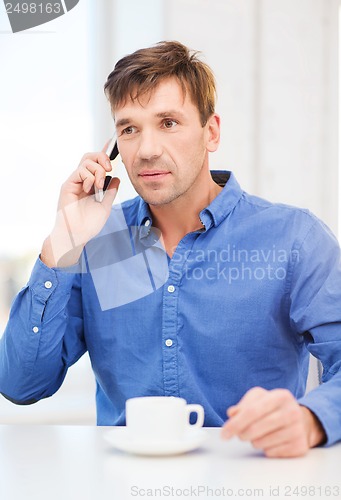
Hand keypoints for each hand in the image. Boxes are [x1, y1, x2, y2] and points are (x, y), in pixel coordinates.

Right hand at [41, 147, 119, 267]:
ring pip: (86, 161)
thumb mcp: (106, 206)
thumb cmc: (89, 224)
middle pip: (90, 156)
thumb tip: (116, 178)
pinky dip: (88, 177)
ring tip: (98, 186)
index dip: (104, 153)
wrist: (77, 235)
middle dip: (102, 157)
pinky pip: (80, 171)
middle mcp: (82, 181)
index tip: (113, 144)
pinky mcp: (68, 185)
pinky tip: (90, 189)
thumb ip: (111, 191)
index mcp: (91, 184)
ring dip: (97, 171)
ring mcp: (74, 182)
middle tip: (109, 169)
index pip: (97, 164)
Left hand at [221, 387, 325, 457]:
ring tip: (260, 434)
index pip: (252, 411)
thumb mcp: (260, 399)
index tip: (224, 433)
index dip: (235, 423)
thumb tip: (231, 414)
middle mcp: (292, 411)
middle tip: (240, 435)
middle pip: (255, 428)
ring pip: (262, 443)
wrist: (303, 421)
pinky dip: (266, 449)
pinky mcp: (300, 446)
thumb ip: (244, 405)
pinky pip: (271, 453)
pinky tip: (271, 441)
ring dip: (254, 441)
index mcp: (280, 396)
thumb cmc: (276, 408)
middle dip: (242, 434)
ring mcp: (298, 430)